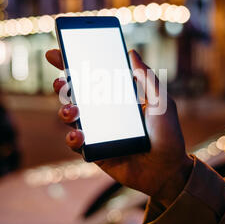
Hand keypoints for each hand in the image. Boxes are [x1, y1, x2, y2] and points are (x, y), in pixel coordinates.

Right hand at [45, 49, 192, 206]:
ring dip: (64, 111)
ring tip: (72, 110)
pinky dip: (72, 137)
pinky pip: (75, 144)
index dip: (73, 66)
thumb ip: (147, 78)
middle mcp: (104, 113)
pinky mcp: (94, 152)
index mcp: (117, 98)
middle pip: (75, 96)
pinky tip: (78, 134)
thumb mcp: (161, 102)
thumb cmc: (168, 135)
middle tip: (61, 84)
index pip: (92, 79)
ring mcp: (97, 132)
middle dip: (62, 87)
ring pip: (70, 118)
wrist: (168, 171)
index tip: (56, 53)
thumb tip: (132, 53)